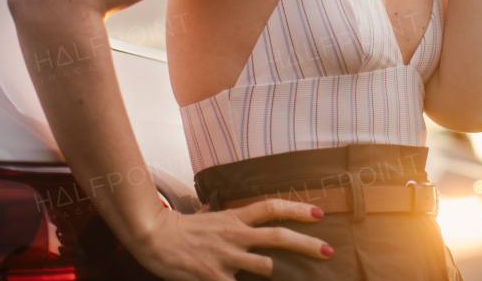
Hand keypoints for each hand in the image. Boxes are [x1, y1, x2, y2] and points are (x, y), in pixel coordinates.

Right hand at [133, 199, 329, 279]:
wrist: (154, 237)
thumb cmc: (178, 228)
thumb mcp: (202, 216)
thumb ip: (214, 215)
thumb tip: (211, 209)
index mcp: (234, 218)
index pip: (272, 207)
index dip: (297, 209)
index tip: (318, 214)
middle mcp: (236, 235)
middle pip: (279, 236)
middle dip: (307, 244)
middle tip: (328, 250)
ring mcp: (227, 257)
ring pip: (265, 266)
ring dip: (268, 271)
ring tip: (264, 273)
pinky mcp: (216, 277)